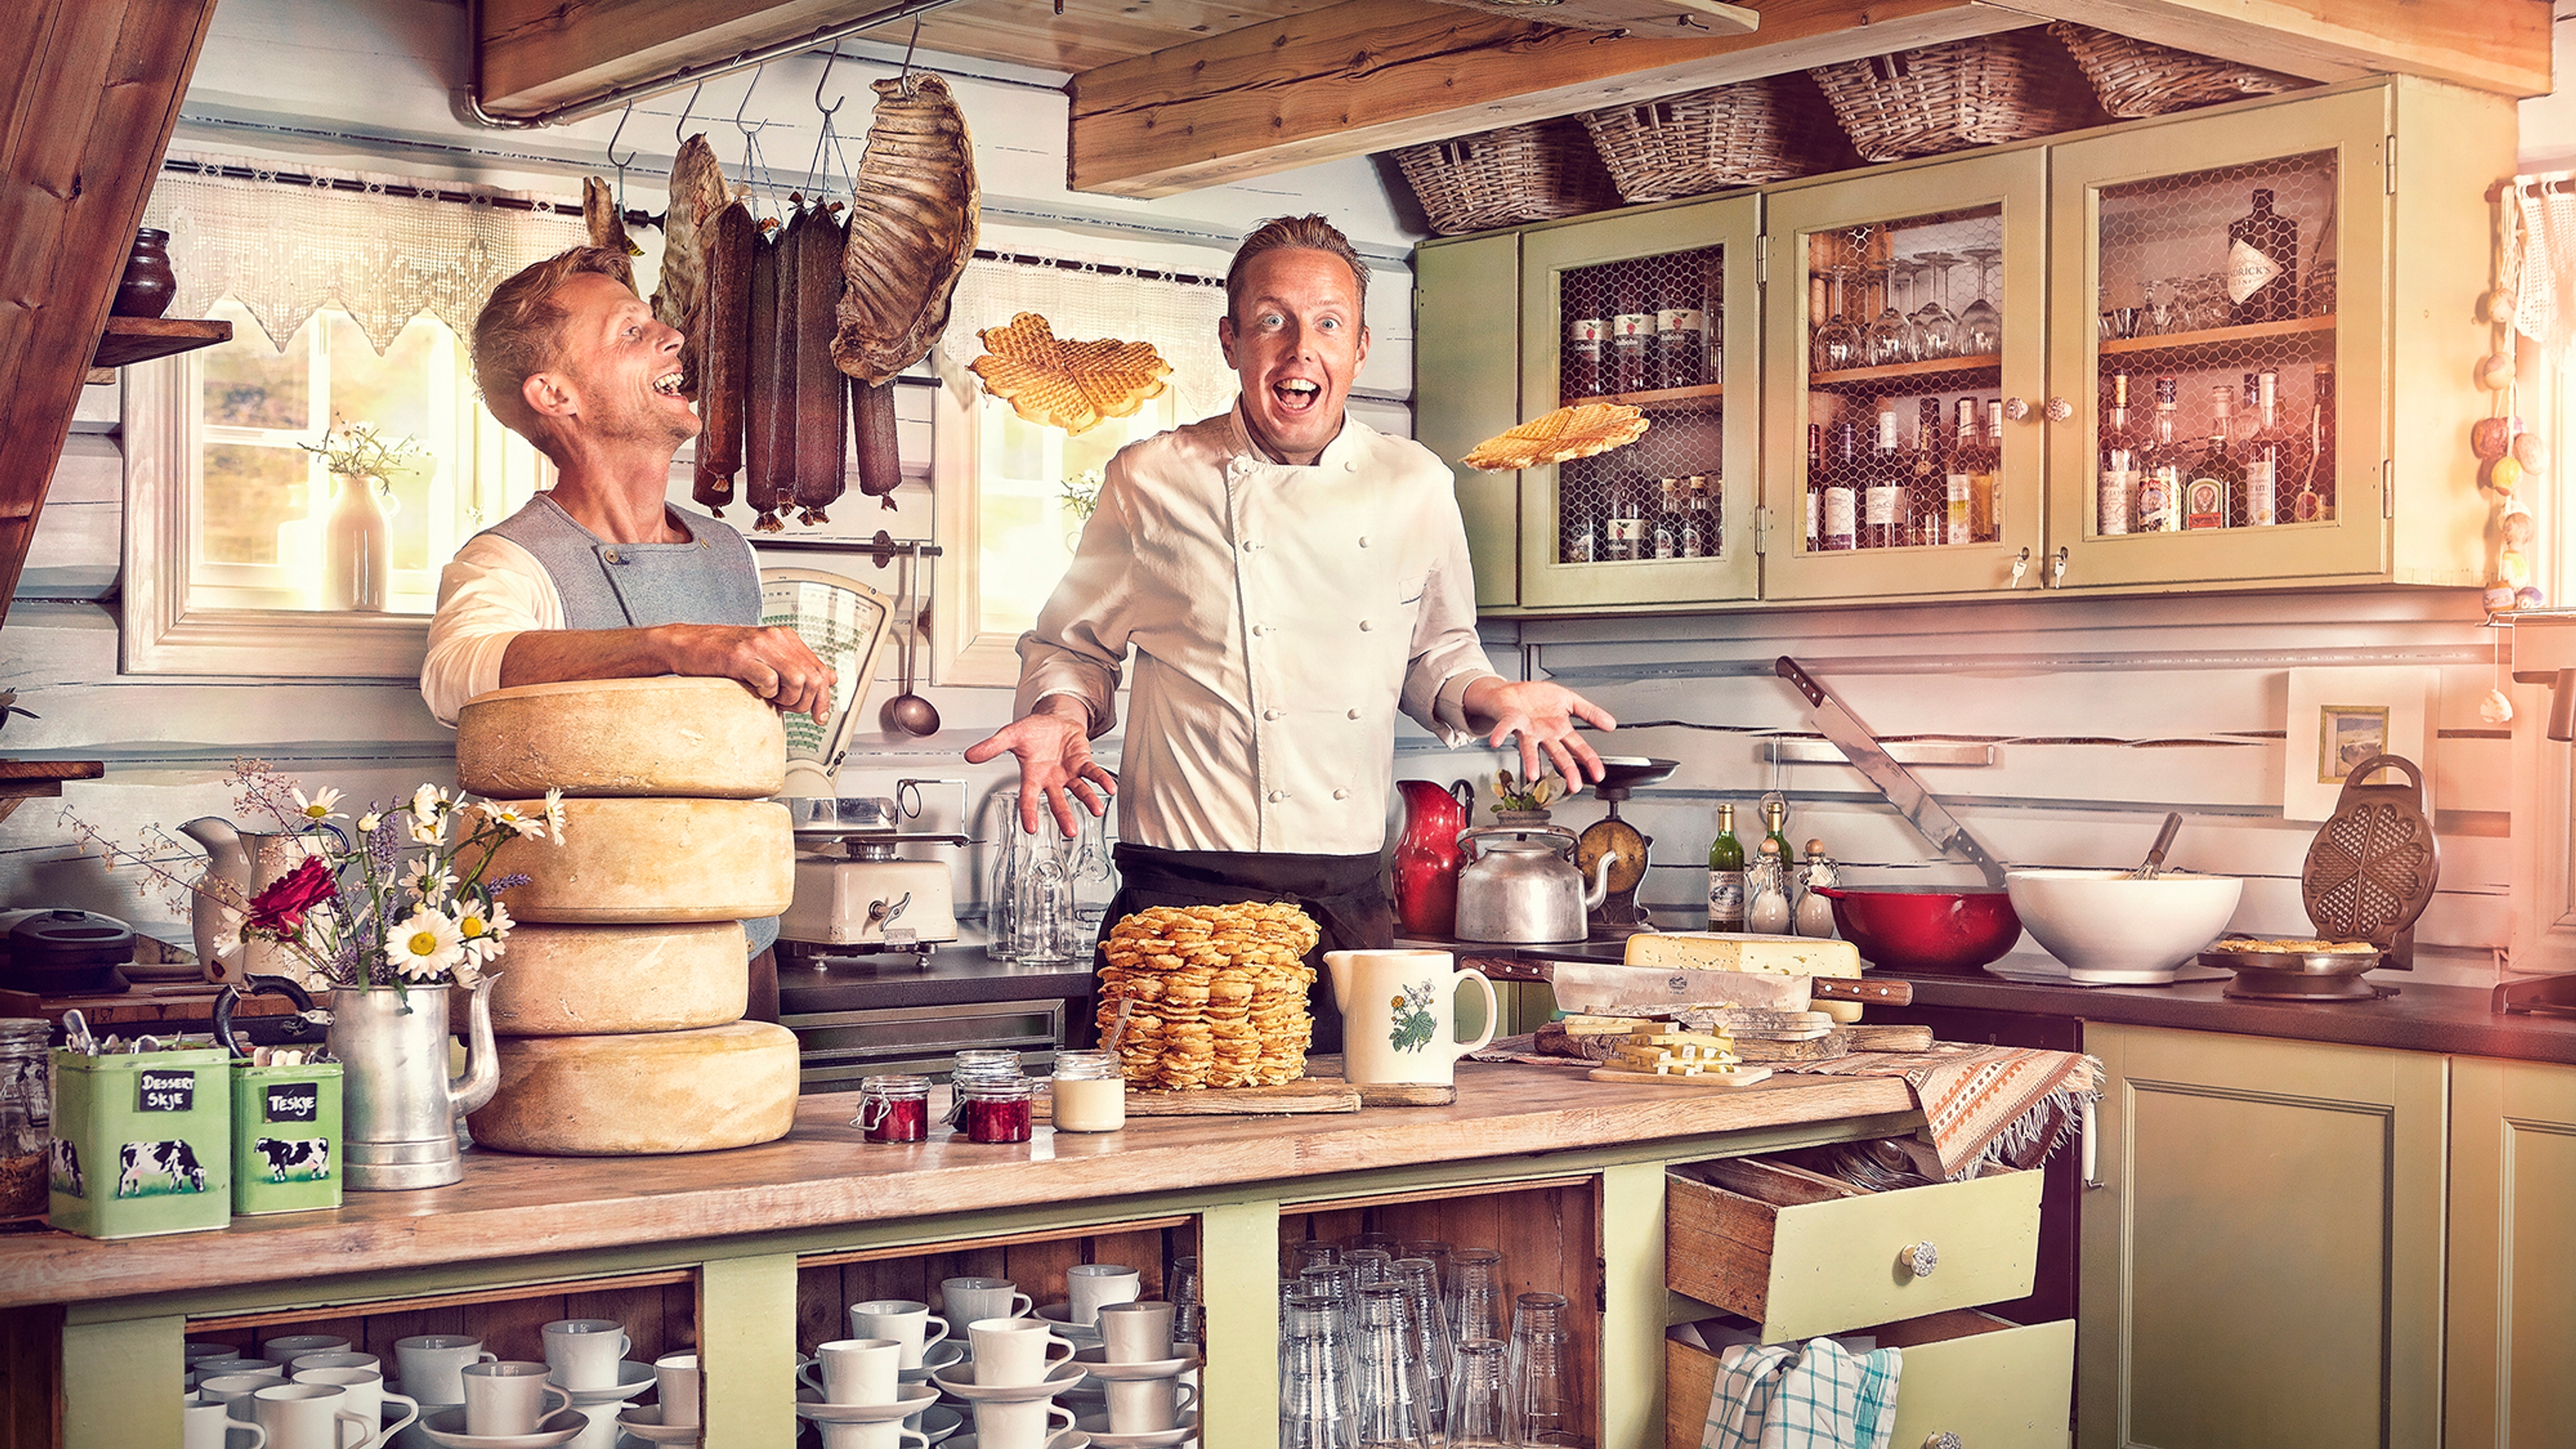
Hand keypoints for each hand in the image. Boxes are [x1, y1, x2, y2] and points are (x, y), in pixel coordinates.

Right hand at [659, 624, 836, 724]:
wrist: (686, 645)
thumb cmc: (723, 654)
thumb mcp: (766, 657)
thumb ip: (796, 665)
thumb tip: (829, 679)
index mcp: (785, 637)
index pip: (821, 670)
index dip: (824, 698)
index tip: (819, 716)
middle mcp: (775, 638)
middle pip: (814, 677)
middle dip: (806, 702)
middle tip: (788, 708)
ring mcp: (758, 646)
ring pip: (798, 680)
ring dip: (788, 699)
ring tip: (772, 699)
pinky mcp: (739, 657)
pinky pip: (770, 680)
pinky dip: (768, 693)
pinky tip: (757, 691)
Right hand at [963, 698, 1115, 836]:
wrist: (1053, 721)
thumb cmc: (1033, 731)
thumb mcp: (1010, 735)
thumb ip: (992, 746)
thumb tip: (970, 755)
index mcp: (1032, 775)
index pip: (1028, 797)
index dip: (1029, 812)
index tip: (1031, 828)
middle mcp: (1051, 779)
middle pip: (1057, 801)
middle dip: (1064, 816)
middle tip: (1070, 832)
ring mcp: (1068, 773)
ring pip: (1079, 790)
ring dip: (1089, 800)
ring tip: (1097, 810)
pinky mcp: (1082, 763)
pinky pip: (1093, 773)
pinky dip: (1102, 780)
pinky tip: (1110, 787)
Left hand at [1462, 678, 1615, 796]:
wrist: (1511, 693)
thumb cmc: (1536, 698)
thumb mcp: (1570, 700)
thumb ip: (1590, 713)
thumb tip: (1612, 724)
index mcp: (1559, 729)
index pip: (1579, 747)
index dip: (1590, 761)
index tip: (1599, 775)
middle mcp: (1543, 734)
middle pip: (1558, 753)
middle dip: (1567, 770)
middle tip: (1575, 786)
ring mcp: (1526, 730)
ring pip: (1530, 748)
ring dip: (1531, 761)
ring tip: (1534, 775)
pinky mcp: (1511, 720)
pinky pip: (1505, 727)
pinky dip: (1500, 734)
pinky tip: (1496, 740)